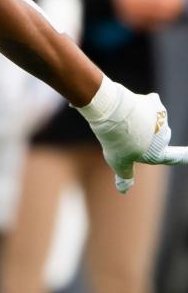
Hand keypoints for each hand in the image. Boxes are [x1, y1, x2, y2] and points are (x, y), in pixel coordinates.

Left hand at [77, 76, 187, 191]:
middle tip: (125, 136)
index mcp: (157, 153)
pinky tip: (130, 107)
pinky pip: (147, 104)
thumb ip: (125, 176)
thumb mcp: (118, 163)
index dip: (184, 157)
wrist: (113, 114)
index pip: (176, 157)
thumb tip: (123, 190)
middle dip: (143, 134)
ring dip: (139, 119)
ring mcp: (161, 118)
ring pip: (149, 119)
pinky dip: (139, 105)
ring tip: (125, 122)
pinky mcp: (155, 102)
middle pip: (155, 136)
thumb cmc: (116, 141)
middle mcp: (164, 136)